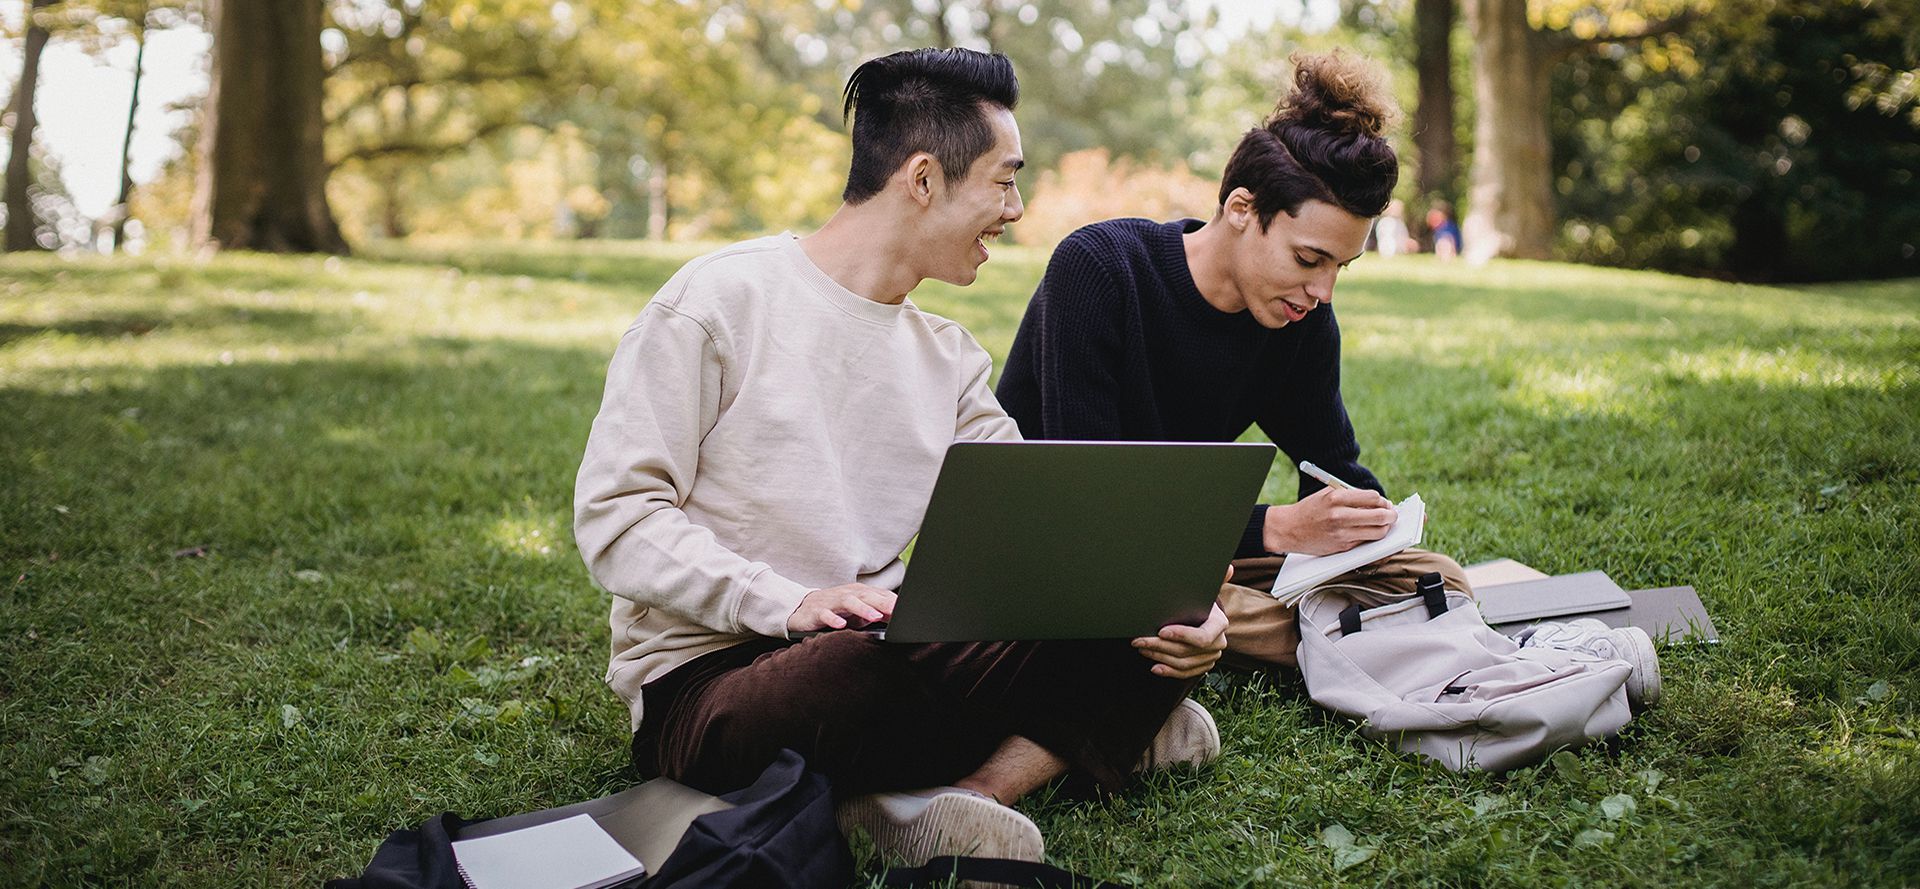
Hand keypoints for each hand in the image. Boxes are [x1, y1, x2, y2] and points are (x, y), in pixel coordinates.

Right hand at [786, 583, 895, 633]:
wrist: (803, 608)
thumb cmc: (837, 610)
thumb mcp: (859, 612)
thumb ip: (878, 612)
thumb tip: (898, 617)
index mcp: (859, 593)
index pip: (879, 595)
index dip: (892, 602)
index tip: (906, 609)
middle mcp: (847, 594)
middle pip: (867, 596)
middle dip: (882, 603)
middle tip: (895, 610)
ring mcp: (831, 601)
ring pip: (848, 602)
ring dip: (862, 609)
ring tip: (875, 616)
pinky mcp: (817, 611)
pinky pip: (825, 614)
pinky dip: (833, 619)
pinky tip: (841, 625)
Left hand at [1133, 603, 1227, 678]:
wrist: (1206, 612)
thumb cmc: (1197, 603)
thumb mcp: (1193, 599)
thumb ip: (1182, 604)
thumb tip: (1160, 606)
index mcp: (1219, 624)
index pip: (1201, 636)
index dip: (1181, 635)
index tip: (1161, 631)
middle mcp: (1218, 643)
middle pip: (1187, 651)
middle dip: (1160, 646)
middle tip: (1141, 640)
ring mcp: (1212, 657)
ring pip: (1183, 664)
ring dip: (1159, 657)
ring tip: (1144, 649)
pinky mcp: (1204, 665)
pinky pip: (1185, 673)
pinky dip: (1168, 671)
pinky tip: (1155, 667)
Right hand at [1263, 486, 1395, 555]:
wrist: (1288, 529)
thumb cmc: (1310, 510)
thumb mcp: (1327, 494)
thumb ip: (1350, 496)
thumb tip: (1377, 502)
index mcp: (1336, 498)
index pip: (1372, 497)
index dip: (1382, 501)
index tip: (1384, 503)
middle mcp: (1339, 516)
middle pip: (1379, 516)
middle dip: (1390, 516)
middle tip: (1392, 515)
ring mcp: (1341, 533)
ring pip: (1377, 532)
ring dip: (1385, 529)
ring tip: (1383, 525)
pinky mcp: (1342, 547)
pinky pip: (1365, 542)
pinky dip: (1372, 537)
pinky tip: (1370, 532)